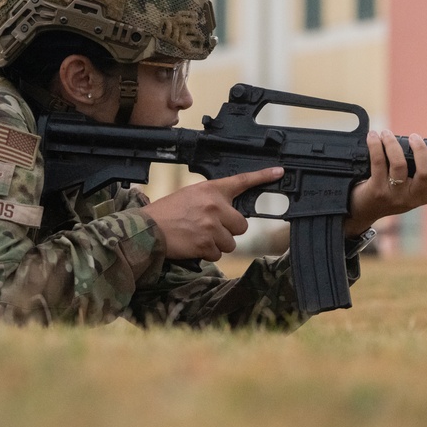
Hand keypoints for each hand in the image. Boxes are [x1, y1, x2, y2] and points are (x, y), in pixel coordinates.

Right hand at [142, 166, 284, 260]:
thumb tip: (229, 212)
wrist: (147, 229)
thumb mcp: (191, 196)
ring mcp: (212, 226)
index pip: (241, 181)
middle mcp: (215, 206)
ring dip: (218, 244)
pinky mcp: (207, 245)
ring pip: (231, 242)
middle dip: (229, 230)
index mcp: (211, 190)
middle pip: (241, 225)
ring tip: (197, 236)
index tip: (279, 172)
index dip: (263, 176)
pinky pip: (218, 254)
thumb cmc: (167, 213)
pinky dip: (208, 254)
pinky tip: (193, 245)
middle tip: (209, 228)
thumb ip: (212, 200)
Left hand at [344, 130, 426, 235]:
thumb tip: (423, 143)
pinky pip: (378, 162)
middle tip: (415, 136)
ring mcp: (395, 195)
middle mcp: (413, 197)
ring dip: (391, 143)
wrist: (360, 211)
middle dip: (422, 151)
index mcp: (425, 196)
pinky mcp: (377, 190)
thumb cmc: (385, 191)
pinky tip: (373, 136)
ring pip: (399, 164)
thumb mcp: (405, 186)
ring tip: (386, 132)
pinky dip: (376, 145)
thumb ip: (416, 171)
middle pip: (426, 173)